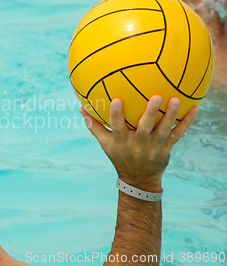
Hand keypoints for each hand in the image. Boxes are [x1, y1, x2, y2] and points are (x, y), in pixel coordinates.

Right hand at [80, 96, 197, 190]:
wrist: (139, 179)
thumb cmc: (119, 156)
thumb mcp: (105, 144)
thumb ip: (94, 126)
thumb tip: (81, 109)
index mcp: (121, 142)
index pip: (116, 127)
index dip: (116, 115)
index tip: (117, 100)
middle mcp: (137, 144)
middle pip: (144, 127)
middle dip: (150, 112)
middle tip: (156, 96)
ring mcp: (153, 147)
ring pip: (164, 130)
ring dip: (170, 115)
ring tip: (175, 99)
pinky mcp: (166, 149)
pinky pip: (178, 134)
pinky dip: (187, 122)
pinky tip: (195, 109)